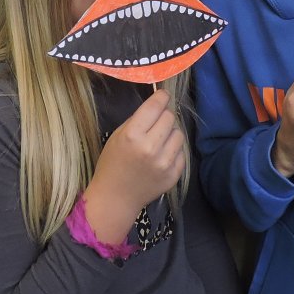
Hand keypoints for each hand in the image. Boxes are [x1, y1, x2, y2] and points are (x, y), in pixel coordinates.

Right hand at [86, 89, 185, 223]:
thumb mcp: (117, 136)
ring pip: (179, 134)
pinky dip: (174, 151)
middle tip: (156, 122)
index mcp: (133, 135)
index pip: (156, 106)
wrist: (116, 197)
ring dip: (171, 133)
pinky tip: (162, 156)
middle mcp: (151, 148)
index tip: (163, 95)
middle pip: (170, 117)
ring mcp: (165, 163)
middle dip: (164, 115)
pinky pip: (182, 152)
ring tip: (159, 140)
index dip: (161, 97)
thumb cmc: (112, 163)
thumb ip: (137, 119)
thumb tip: (158, 104)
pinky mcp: (174, 175)